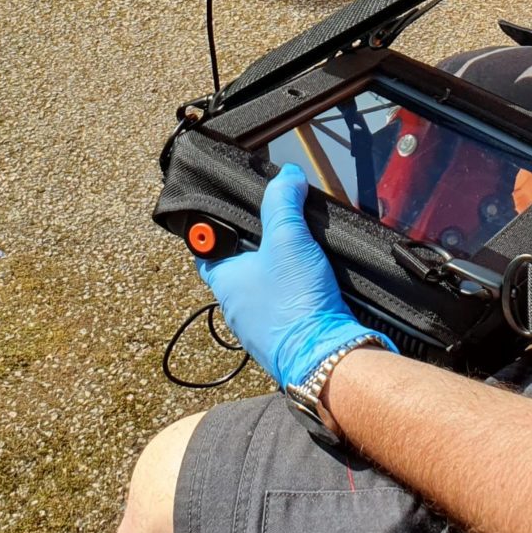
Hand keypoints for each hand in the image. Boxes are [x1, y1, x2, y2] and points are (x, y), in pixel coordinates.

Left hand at [196, 164, 393, 390]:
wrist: (326, 356)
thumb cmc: (295, 302)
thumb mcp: (287, 238)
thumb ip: (283, 202)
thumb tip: (287, 176)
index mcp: (223, 281)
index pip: (206, 251)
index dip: (215, 232)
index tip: (231, 216)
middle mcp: (234, 306)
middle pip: (239, 269)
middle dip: (257, 251)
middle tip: (280, 231)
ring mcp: (257, 327)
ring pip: (262, 291)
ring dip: (278, 275)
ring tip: (301, 257)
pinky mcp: (282, 339)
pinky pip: (282, 311)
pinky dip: (294, 297)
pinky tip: (313, 287)